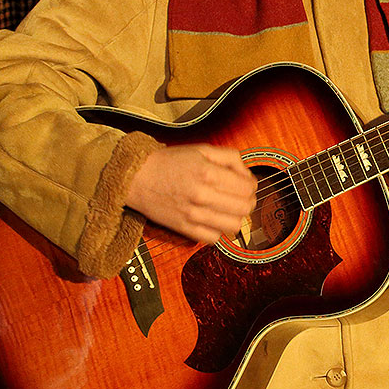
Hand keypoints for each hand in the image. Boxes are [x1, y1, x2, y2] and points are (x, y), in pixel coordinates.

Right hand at [125, 144, 256, 244]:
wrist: (136, 177)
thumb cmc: (169, 162)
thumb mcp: (202, 150)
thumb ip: (231, 158)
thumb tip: (248, 174)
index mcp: (208, 173)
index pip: (247, 188)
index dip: (252, 186)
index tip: (246, 184)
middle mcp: (202, 195)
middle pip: (244, 208)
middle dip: (248, 201)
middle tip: (241, 197)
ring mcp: (193, 214)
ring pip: (233, 226)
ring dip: (236, 218)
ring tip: (229, 210)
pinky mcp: (184, 229)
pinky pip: (213, 239)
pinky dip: (218, 231)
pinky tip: (214, 220)